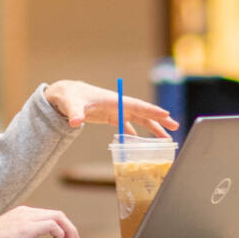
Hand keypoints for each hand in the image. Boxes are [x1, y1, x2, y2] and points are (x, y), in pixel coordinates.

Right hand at [0, 206, 81, 237]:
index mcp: (22, 215)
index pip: (49, 215)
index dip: (63, 227)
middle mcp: (26, 212)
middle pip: (57, 214)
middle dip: (71, 228)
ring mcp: (26, 217)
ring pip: (58, 217)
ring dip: (70, 230)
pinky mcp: (26, 226)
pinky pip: (52, 225)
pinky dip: (60, 234)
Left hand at [42, 80, 177, 135]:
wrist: (64, 94)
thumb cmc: (68, 96)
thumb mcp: (71, 105)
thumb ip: (74, 113)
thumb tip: (75, 122)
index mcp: (113, 100)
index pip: (136, 106)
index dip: (151, 110)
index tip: (166, 114)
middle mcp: (117, 104)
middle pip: (142, 112)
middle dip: (159, 119)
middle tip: (175, 126)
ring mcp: (114, 110)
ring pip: (137, 119)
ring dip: (151, 127)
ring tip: (165, 139)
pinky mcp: (109, 116)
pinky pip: (126, 124)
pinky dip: (134, 133)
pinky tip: (139, 143)